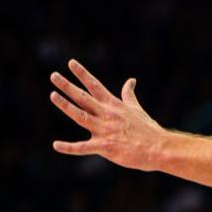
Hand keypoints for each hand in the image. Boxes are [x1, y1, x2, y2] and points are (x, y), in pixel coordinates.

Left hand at [49, 59, 166, 171]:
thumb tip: (131, 80)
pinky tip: (56, 145)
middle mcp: (107, 114)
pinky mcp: (104, 147)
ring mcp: (105, 130)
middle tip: (54, 75)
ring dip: (66, 106)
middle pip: (83, 97)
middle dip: (68, 86)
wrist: (157, 147)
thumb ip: (128, 95)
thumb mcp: (136, 108)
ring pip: (80, 116)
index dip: (82, 74)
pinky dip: (69, 147)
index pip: (95, 85)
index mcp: (114, 105)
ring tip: (53, 95)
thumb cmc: (147, 129)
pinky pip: (83, 148)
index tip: (70, 63)